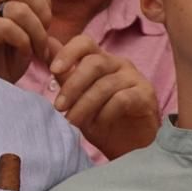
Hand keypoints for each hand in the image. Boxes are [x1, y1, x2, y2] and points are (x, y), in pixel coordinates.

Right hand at [0, 0, 54, 82]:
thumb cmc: (5, 62)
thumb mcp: (28, 29)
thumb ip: (37, 1)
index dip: (45, 0)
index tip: (45, 26)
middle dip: (43, 13)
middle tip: (42, 38)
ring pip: (20, 9)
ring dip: (36, 34)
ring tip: (36, 51)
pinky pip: (8, 27)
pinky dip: (23, 43)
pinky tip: (24, 55)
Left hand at [49, 35, 159, 159]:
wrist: (128, 147)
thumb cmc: (101, 119)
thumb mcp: (77, 98)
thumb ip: (64, 73)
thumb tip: (45, 45)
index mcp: (100, 59)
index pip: (85, 43)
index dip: (68, 52)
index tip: (53, 70)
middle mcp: (119, 64)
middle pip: (94, 63)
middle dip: (73, 85)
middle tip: (59, 107)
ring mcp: (134, 78)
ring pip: (105, 84)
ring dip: (84, 104)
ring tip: (72, 121)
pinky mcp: (145, 96)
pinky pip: (122, 99)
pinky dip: (105, 113)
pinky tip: (98, 125)